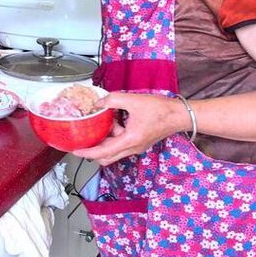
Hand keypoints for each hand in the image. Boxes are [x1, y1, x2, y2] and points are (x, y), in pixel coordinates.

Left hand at [71, 92, 186, 165]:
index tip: (76, 151)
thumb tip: (98, 102)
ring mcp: (137, 147)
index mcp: (130, 140)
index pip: (104, 152)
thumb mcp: (133, 100)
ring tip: (108, 120)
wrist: (179, 115)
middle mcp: (133, 148)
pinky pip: (122, 143)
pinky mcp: (139, 142)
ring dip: (107, 138)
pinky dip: (115, 134)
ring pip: (114, 149)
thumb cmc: (160, 110)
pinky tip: (117, 119)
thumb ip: (113, 100)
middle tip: (83, 139)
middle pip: (107, 156)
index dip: (88, 153)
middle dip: (94, 149)